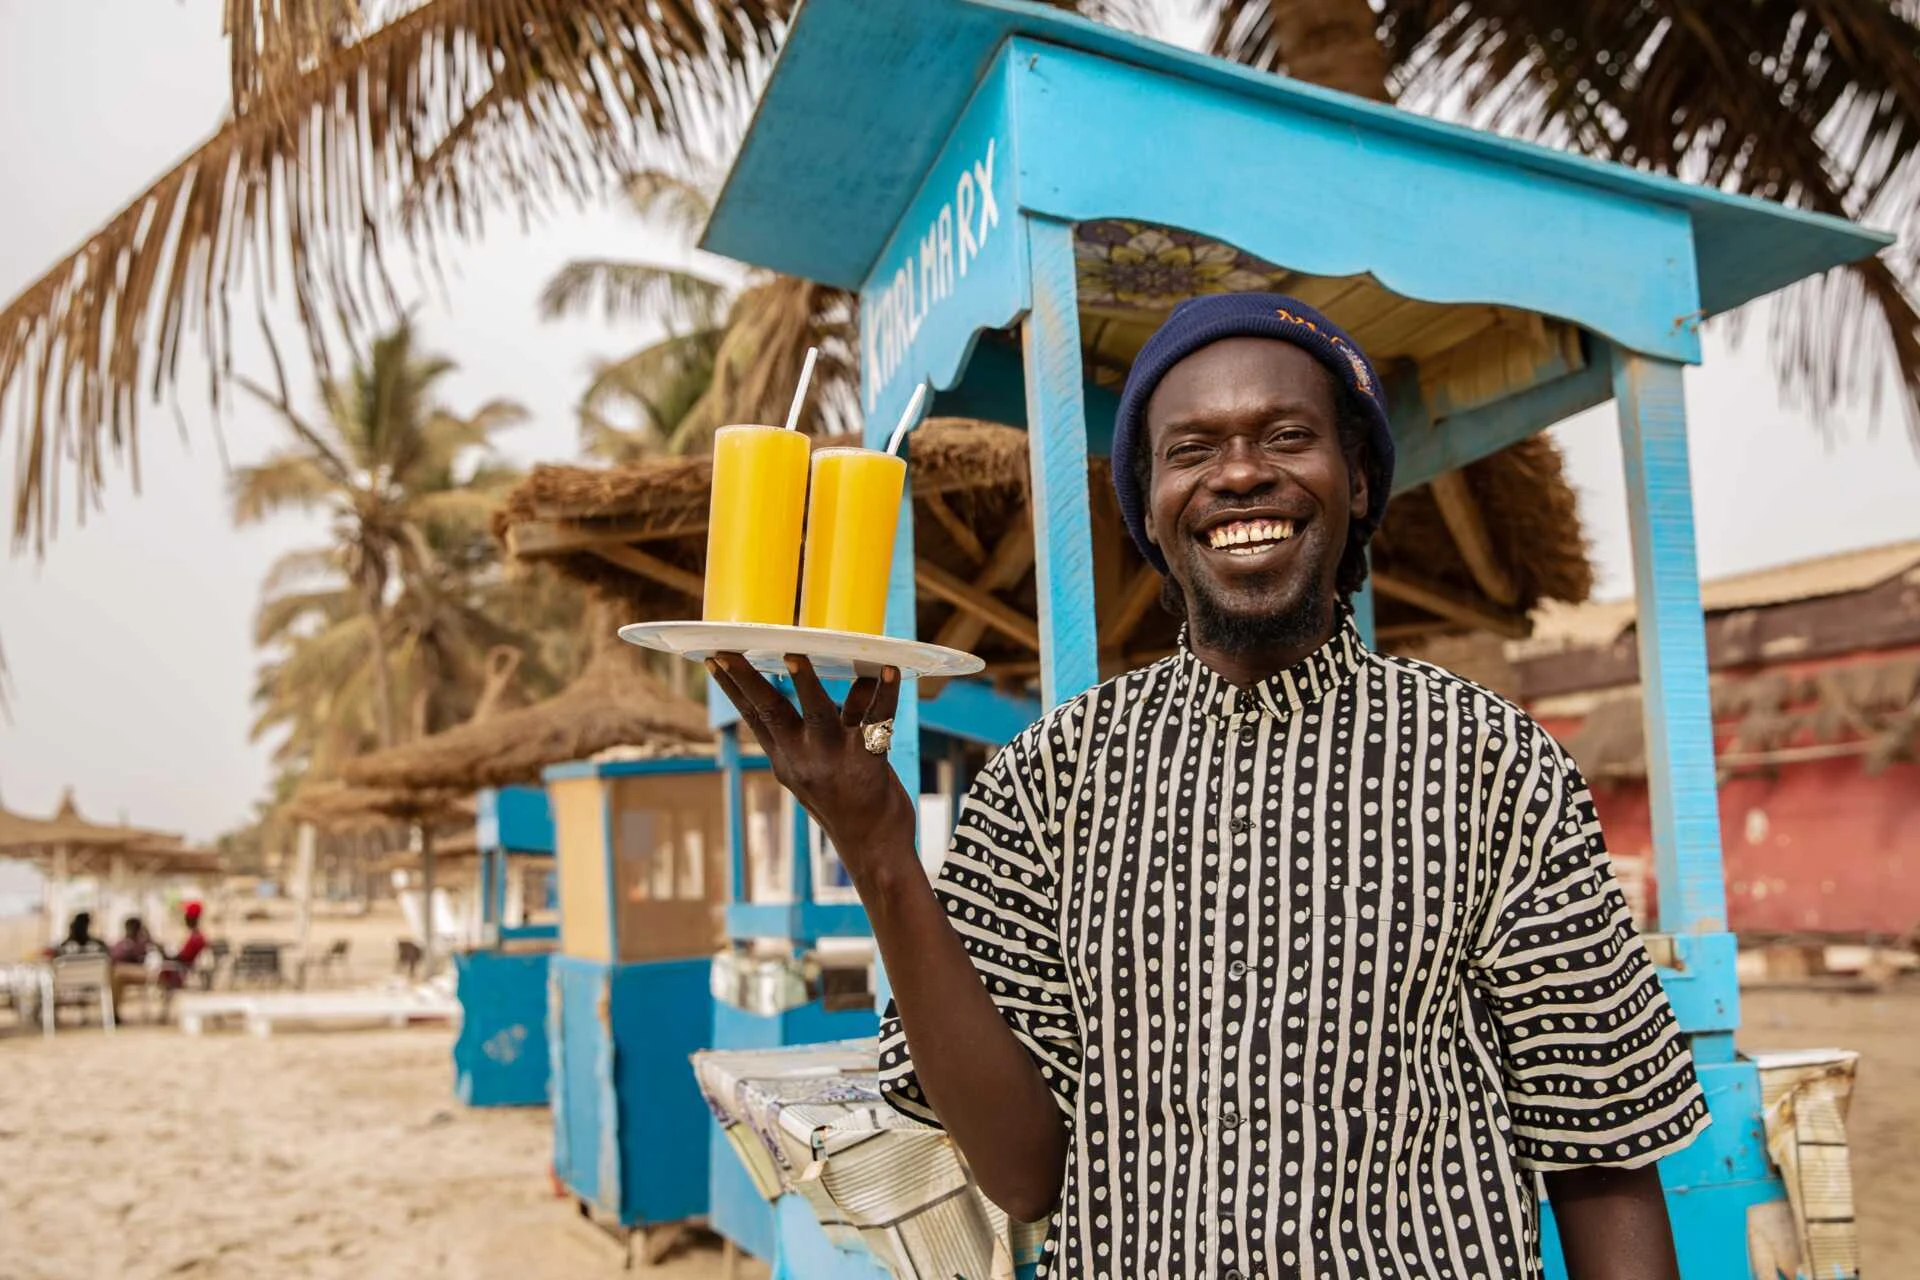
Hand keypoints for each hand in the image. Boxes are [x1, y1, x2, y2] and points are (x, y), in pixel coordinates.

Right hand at [705, 653, 917, 885]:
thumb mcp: (827, 762)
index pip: (753, 717)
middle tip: (727, 652)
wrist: (875, 849)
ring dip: (806, 682)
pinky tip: (889, 669)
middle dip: (747, 680)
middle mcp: (802, 758)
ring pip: (816, 712)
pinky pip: (878, 718)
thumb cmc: (851, 800)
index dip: (732, 688)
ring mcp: (832, 760)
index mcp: (786, 758)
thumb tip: (862, 675)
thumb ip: (839, 716)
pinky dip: (885, 692)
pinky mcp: (867, 762)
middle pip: (770, 711)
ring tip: (795, 656)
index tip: (713, 659)